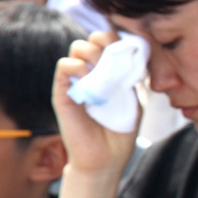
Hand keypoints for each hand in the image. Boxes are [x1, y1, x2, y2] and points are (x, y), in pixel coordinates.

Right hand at [52, 31, 139, 179]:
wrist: (106, 157)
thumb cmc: (121, 130)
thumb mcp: (134, 99)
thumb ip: (132, 77)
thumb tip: (134, 55)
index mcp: (108, 72)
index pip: (108, 41)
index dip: (118, 39)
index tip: (129, 50)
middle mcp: (91, 73)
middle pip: (92, 39)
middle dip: (105, 41)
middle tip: (115, 58)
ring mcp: (76, 81)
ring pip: (78, 47)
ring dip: (94, 53)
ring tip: (103, 70)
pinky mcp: (63, 93)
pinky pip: (65, 66)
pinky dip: (78, 67)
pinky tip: (90, 80)